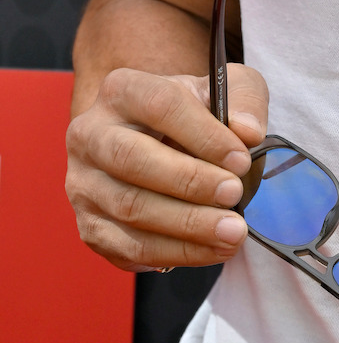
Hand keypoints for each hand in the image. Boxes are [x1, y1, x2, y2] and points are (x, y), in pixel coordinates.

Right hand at [66, 64, 268, 271]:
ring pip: (130, 209)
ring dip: (187, 226)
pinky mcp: (90, 226)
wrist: (157, 142)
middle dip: (190, 182)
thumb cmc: (194, 114)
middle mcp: (91, 135)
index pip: (160, 106)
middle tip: (235, 195)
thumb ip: (244, 100)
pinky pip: (129, 247)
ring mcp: (84, 183)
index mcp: (123, 90)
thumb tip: (249, 132)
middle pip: (132, 159)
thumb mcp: (224, 89)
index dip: (203, 135)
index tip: (242, 160)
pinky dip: (176, 253)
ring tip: (233, 232)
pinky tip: (213, 250)